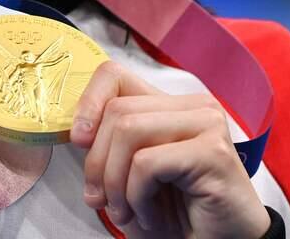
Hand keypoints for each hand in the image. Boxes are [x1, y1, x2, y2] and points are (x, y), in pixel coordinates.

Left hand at [68, 61, 270, 238]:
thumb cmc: (177, 214)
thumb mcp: (130, 172)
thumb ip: (109, 143)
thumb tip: (76, 131)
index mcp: (170, 105)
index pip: (114, 75)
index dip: (88, 103)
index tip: (78, 140)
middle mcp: (193, 106)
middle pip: (117, 110)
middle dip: (97, 162)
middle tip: (101, 201)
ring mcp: (207, 124)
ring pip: (128, 132)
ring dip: (115, 182)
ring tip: (124, 211)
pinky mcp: (213, 152)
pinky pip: (147, 163)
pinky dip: (136, 196)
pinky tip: (148, 214)